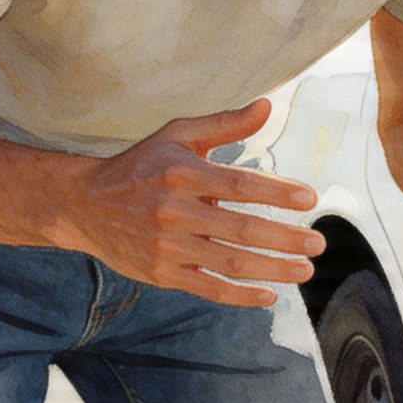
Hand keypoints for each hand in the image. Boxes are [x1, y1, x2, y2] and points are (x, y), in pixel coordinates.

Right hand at [60, 100, 323, 306]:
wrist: (84, 205)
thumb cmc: (141, 165)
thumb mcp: (177, 136)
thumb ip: (224, 123)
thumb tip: (267, 106)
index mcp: (182, 174)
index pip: (239, 185)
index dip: (277, 192)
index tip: (310, 199)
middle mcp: (175, 212)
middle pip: (241, 229)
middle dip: (285, 239)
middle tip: (318, 244)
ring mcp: (168, 247)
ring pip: (229, 262)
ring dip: (272, 269)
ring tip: (305, 271)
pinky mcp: (162, 274)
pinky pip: (208, 288)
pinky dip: (240, 296)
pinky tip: (269, 296)